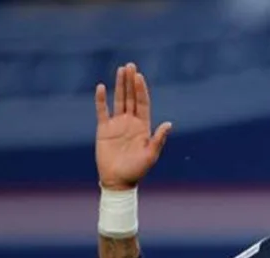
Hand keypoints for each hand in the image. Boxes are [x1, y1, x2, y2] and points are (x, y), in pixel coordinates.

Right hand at [95, 62, 172, 190]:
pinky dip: (100, 100)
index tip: (140, 76)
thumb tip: (169, 124)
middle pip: (131, 97)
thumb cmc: (137, 170)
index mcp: (143, 126)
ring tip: (121, 70)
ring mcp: (117, 124)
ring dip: (119, 85)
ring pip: (118, 100)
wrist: (118, 180)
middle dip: (131, 82)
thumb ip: (158, 139)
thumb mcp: (150, 155)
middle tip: (130, 65)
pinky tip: (101, 87)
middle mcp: (131, 122)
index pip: (142, 103)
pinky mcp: (103, 129)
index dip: (141, 90)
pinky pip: (101, 111)